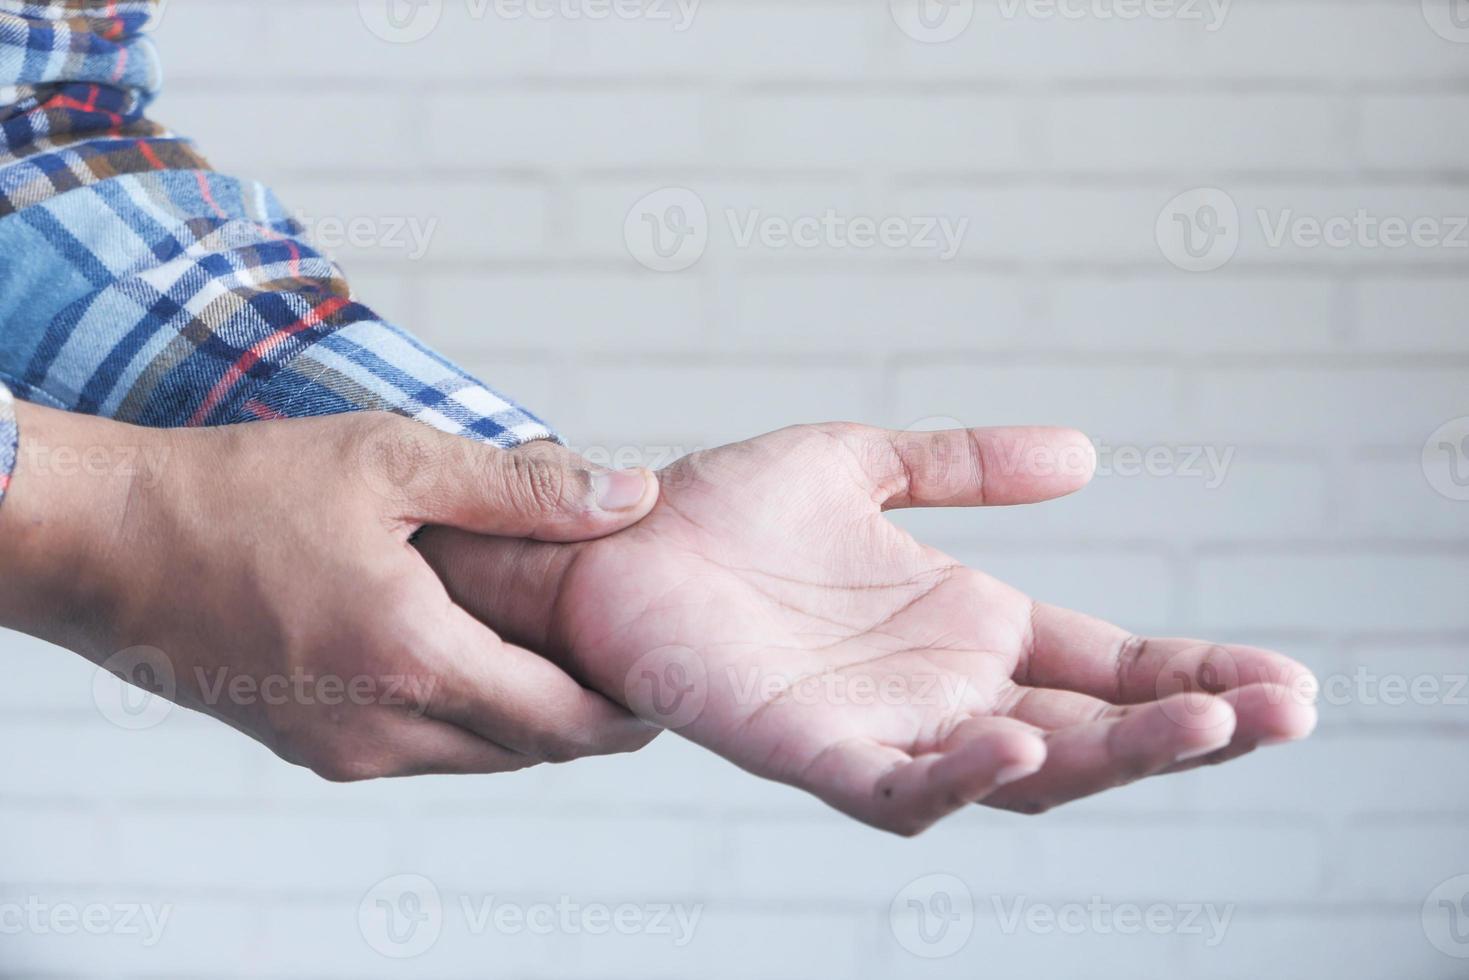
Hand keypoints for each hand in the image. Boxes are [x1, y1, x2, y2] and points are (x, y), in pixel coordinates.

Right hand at [0, 402, 661, 777]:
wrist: (105, 543)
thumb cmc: (242, 490)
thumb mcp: (393, 461)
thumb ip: (524, 487)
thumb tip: (633, 496)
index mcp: (411, 659)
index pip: (563, 721)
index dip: (628, 710)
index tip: (669, 679)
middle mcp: (381, 729)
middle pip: (529, 748)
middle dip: (589, 716)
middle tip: (633, 664)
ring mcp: (342, 749)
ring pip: (478, 756)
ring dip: (530, 716)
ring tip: (566, 652)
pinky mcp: (312, 747)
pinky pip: (423, 750)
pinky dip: (470, 714)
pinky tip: (478, 655)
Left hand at [419, 423, 1317, 833]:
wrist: (612, 541)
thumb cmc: (726, 509)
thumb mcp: (866, 462)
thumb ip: (967, 463)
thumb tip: (1087, 456)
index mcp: (966, 625)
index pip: (1108, 661)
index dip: (1194, 670)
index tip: (1287, 677)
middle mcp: (940, 689)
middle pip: (1091, 729)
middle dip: (1189, 725)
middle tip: (1285, 710)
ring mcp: (883, 728)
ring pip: (1022, 770)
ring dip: (1113, 756)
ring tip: (1207, 725)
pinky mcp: (810, 750)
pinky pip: (899, 786)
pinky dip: (960, 775)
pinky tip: (1018, 739)